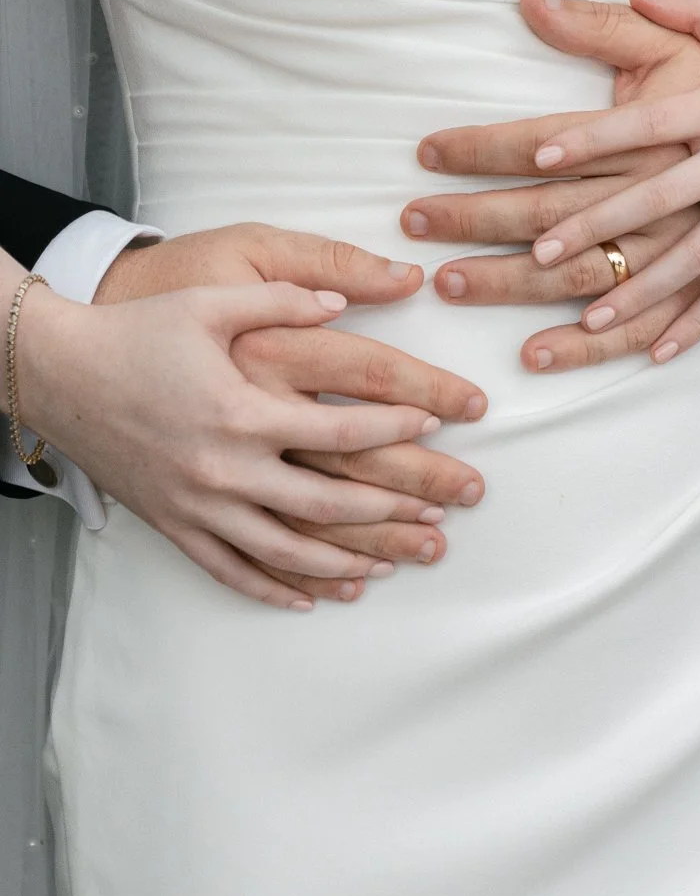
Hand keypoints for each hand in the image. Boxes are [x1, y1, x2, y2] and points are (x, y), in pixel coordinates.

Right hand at [75, 223, 486, 605]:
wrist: (57, 374)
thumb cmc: (135, 331)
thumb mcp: (211, 299)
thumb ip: (285, 297)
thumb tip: (347, 299)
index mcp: (243, 408)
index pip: (342, 427)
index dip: (397, 425)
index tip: (439, 421)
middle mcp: (226, 466)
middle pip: (330, 501)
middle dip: (396, 509)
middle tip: (447, 512)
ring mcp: (200, 504)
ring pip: (289, 549)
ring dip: (350, 561)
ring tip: (397, 564)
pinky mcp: (175, 524)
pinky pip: (232, 570)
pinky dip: (277, 589)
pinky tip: (315, 598)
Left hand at [524, 0, 699, 360]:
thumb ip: (690, 14)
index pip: (647, 123)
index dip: (594, 139)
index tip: (539, 155)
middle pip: (658, 196)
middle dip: (597, 226)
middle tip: (537, 254)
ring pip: (695, 255)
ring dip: (642, 289)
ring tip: (590, 316)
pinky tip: (660, 350)